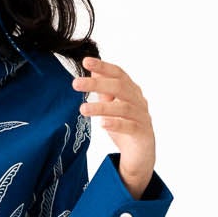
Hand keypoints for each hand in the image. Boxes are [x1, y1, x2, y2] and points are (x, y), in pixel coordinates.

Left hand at [71, 56, 155, 194]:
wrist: (139, 155)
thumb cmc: (125, 127)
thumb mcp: (112, 106)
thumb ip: (105, 90)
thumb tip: (94, 71)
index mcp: (131, 91)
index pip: (118, 74)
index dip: (103, 67)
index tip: (86, 61)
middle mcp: (138, 101)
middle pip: (120, 87)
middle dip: (97, 84)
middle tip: (75, 83)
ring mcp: (142, 117)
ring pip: (123, 108)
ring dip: (102, 107)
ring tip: (83, 109)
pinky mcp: (142, 134)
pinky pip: (129, 127)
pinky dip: (116, 124)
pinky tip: (102, 124)